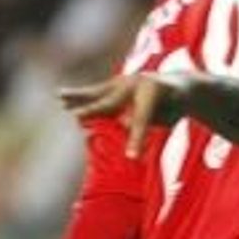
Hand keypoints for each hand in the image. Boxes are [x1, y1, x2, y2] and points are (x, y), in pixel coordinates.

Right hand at [61, 73, 187, 157]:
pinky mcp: (114, 83)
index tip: (132, 157)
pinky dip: (79, 95)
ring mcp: (123, 80)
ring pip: (97, 93)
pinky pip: (95, 92)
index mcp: (153, 92)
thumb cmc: (174, 107)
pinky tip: (60, 97)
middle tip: (76, 118)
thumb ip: (146, 123)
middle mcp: (136, 82)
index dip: (136, 139)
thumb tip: (121, 127)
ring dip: (77, 98)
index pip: (142, 120)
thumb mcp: (167, 118)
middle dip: (94, 111)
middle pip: (111, 102)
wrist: (179, 85)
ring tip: (60, 100)